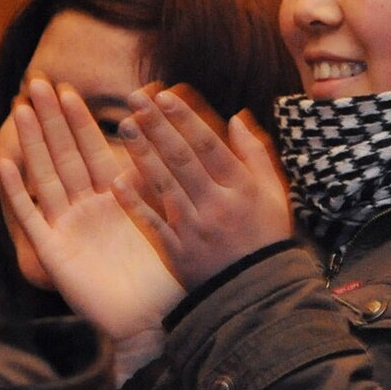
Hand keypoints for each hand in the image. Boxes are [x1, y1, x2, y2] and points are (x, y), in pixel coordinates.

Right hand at [0, 78, 184, 378]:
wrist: (153, 318)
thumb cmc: (166, 272)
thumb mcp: (168, 218)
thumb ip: (161, 180)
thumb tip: (166, 137)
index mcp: (115, 198)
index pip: (93, 150)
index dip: (81, 121)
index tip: (70, 88)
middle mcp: (87, 208)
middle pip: (64, 155)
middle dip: (52, 119)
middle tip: (37, 82)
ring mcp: (67, 227)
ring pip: (45, 176)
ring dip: (32, 143)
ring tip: (20, 109)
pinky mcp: (53, 252)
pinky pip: (31, 216)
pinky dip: (17, 191)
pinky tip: (3, 163)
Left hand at [117, 84, 292, 288]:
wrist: (259, 293)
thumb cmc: (266, 238)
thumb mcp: (273, 194)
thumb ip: (256, 154)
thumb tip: (236, 117)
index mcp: (242, 189)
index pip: (209, 146)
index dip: (185, 119)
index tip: (163, 95)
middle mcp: (218, 206)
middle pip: (183, 159)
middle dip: (158, 127)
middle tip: (134, 100)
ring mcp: (196, 230)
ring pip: (165, 185)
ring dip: (143, 154)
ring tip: (124, 126)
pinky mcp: (179, 253)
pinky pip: (153, 225)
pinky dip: (135, 204)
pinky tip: (116, 182)